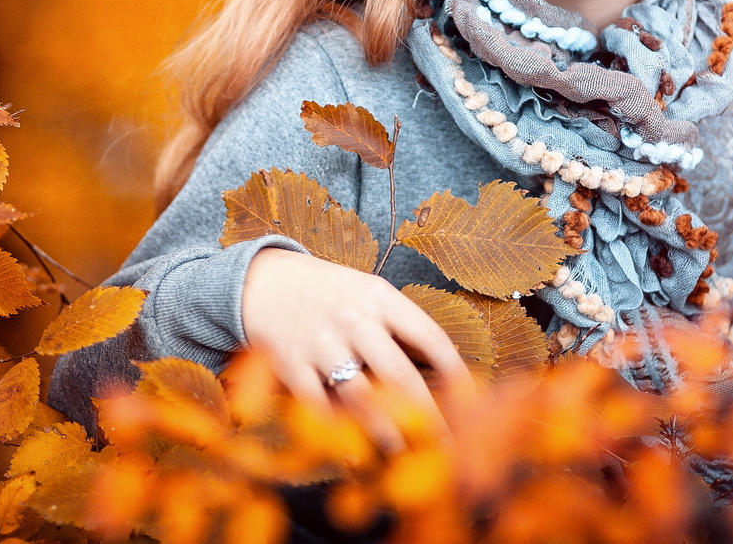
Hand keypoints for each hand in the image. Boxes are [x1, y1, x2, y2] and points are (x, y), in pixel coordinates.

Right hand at [241, 247, 471, 451]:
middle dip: (426, 415)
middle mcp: (353, 319)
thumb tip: (443, 372)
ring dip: (385, 430)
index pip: (428, 335)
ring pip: (360, 396)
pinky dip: (336, 434)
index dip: (455, 372)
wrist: (261, 280)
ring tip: (402, 450)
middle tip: (444, 444)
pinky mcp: (290, 364)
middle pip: (399, 374)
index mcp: (380, 297)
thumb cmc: (327, 293)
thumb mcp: (367, 293)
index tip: (471, 401)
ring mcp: (321, 343)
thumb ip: (399, 326)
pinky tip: (351, 452)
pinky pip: (318, 407)